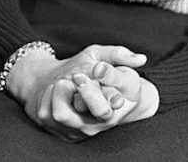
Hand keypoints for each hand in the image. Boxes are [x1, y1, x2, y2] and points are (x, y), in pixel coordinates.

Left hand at [5, 44, 155, 140]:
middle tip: (78, 76)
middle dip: (88, 92)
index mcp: (117, 102)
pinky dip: (47, 96)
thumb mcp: (101, 56)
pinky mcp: (61, 132)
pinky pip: (47, 113)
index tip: (97, 70)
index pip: (115, 97)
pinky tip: (54, 91)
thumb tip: (140, 58)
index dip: (108, 84)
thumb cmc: (88, 70)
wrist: (64, 83)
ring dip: (61, 91)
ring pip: (63, 113)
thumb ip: (119, 54)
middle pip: (97, 112)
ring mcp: (82, 129)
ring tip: (64, 82)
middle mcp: (102, 120)